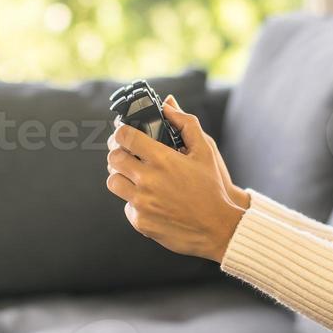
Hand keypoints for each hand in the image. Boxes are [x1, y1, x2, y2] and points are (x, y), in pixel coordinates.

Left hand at [106, 96, 248, 262]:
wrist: (219, 228)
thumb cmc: (212, 187)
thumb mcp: (205, 150)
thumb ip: (185, 123)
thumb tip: (168, 105)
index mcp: (162, 159)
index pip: (125, 137)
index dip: (120, 132)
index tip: (124, 133)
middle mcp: (148, 180)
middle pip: (113, 158)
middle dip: (118, 153)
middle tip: (128, 154)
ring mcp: (142, 203)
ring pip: (113, 181)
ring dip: (121, 176)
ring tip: (135, 177)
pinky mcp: (141, 222)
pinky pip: (126, 206)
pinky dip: (135, 201)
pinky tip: (150, 200)